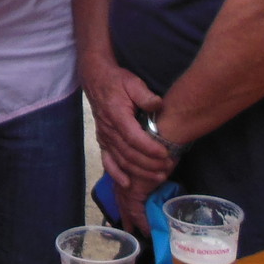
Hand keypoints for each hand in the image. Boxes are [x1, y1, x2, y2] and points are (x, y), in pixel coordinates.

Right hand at [81, 55, 175, 231]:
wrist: (96, 80)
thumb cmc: (117, 81)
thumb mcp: (133, 82)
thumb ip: (145, 95)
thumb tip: (158, 104)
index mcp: (117, 115)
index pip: (134, 137)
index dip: (149, 148)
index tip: (165, 153)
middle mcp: (108, 129)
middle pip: (129, 153)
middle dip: (149, 164)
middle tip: (167, 167)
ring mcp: (104, 137)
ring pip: (121, 160)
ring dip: (139, 171)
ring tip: (158, 176)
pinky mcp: (103, 141)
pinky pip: (108, 161)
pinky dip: (116, 174)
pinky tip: (127, 184)